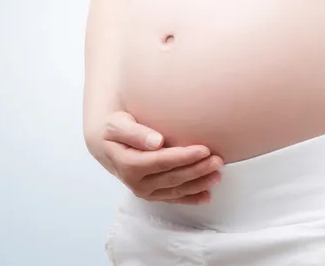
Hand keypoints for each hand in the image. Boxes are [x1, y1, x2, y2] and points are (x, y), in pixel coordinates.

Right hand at [86, 111, 223, 204]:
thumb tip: (156, 141)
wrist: (106, 143)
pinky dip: (191, 198)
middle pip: (173, 177)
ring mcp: (145, 191)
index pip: (161, 162)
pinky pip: (174, 198)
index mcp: (128, 165)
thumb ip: (136, 133)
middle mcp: (136, 183)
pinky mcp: (152, 194)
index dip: (183, 157)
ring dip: (199, 184)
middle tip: (217, 160)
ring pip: (176, 190)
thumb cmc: (114, 129)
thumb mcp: (117, 125)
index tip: (203, 149)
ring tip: (218, 174)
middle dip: (197, 170)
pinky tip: (207, 195)